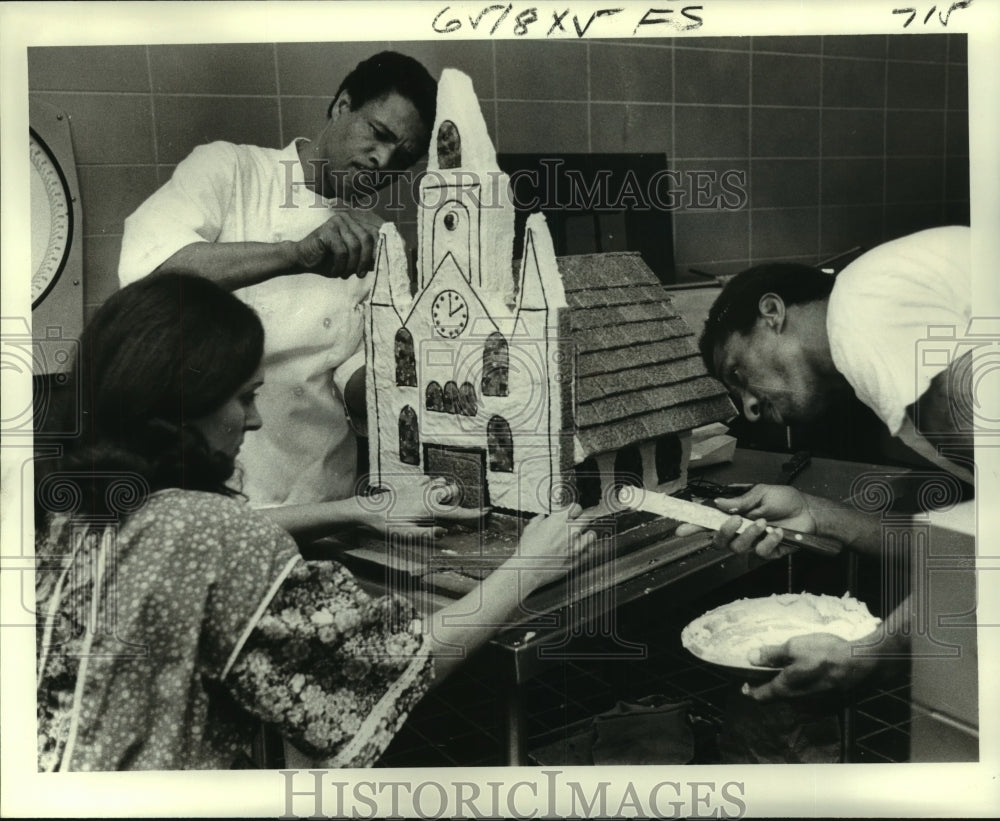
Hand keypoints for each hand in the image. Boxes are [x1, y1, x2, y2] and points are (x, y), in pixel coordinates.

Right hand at [294, 210, 383, 277]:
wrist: (302, 259)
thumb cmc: (328, 260)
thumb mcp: (352, 259)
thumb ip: (366, 257)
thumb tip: (384, 260)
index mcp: (355, 223)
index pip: (375, 233)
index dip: (378, 250)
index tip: (377, 267)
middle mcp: (347, 219)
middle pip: (367, 239)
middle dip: (366, 260)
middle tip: (360, 274)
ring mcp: (337, 222)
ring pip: (355, 246)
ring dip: (351, 265)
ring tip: (345, 274)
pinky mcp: (327, 230)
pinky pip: (342, 251)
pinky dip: (340, 265)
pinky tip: (335, 271)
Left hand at [355, 476, 486, 538]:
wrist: (368, 510)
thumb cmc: (386, 525)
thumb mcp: (406, 535)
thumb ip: (427, 534)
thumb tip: (445, 532)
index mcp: (429, 509)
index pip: (457, 513)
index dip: (473, 514)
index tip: (487, 512)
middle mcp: (427, 495)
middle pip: (453, 492)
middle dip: (458, 500)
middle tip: (453, 513)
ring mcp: (419, 487)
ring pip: (442, 484)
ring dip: (446, 492)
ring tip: (440, 504)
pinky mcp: (411, 485)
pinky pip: (429, 480)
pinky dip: (433, 486)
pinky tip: (427, 494)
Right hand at [513, 504, 596, 590]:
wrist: (529, 569)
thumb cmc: (528, 550)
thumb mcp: (530, 529)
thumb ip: (538, 520)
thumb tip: (541, 518)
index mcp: (559, 520)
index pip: (576, 507)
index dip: (574, 510)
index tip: (572, 513)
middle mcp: (571, 530)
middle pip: (588, 518)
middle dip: (584, 518)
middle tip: (581, 521)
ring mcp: (577, 545)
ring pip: (592, 534)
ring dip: (588, 534)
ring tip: (583, 535)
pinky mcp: (578, 559)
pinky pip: (589, 551)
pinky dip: (586, 549)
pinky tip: (581, 549)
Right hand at [675, 484, 817, 558]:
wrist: (809, 512)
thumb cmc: (785, 500)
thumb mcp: (761, 493)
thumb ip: (740, 501)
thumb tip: (719, 504)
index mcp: (734, 515)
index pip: (709, 522)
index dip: (694, 526)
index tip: (681, 529)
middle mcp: (740, 531)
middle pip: (718, 541)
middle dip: (723, 532)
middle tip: (735, 520)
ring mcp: (753, 543)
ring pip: (737, 548)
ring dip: (749, 534)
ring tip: (763, 522)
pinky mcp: (767, 552)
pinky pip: (760, 552)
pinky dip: (769, 540)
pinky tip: (778, 532)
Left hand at [743, 632, 878, 700]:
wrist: (864, 666)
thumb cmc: (826, 654)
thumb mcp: (794, 647)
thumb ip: (770, 654)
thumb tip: (750, 658)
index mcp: (786, 689)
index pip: (761, 696)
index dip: (750, 691)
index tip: (744, 685)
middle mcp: (799, 703)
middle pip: (778, 697)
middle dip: (772, 685)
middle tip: (771, 670)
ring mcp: (816, 705)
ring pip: (796, 697)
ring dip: (792, 686)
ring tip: (795, 669)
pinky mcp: (831, 703)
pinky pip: (812, 697)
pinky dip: (808, 687)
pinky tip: (815, 673)